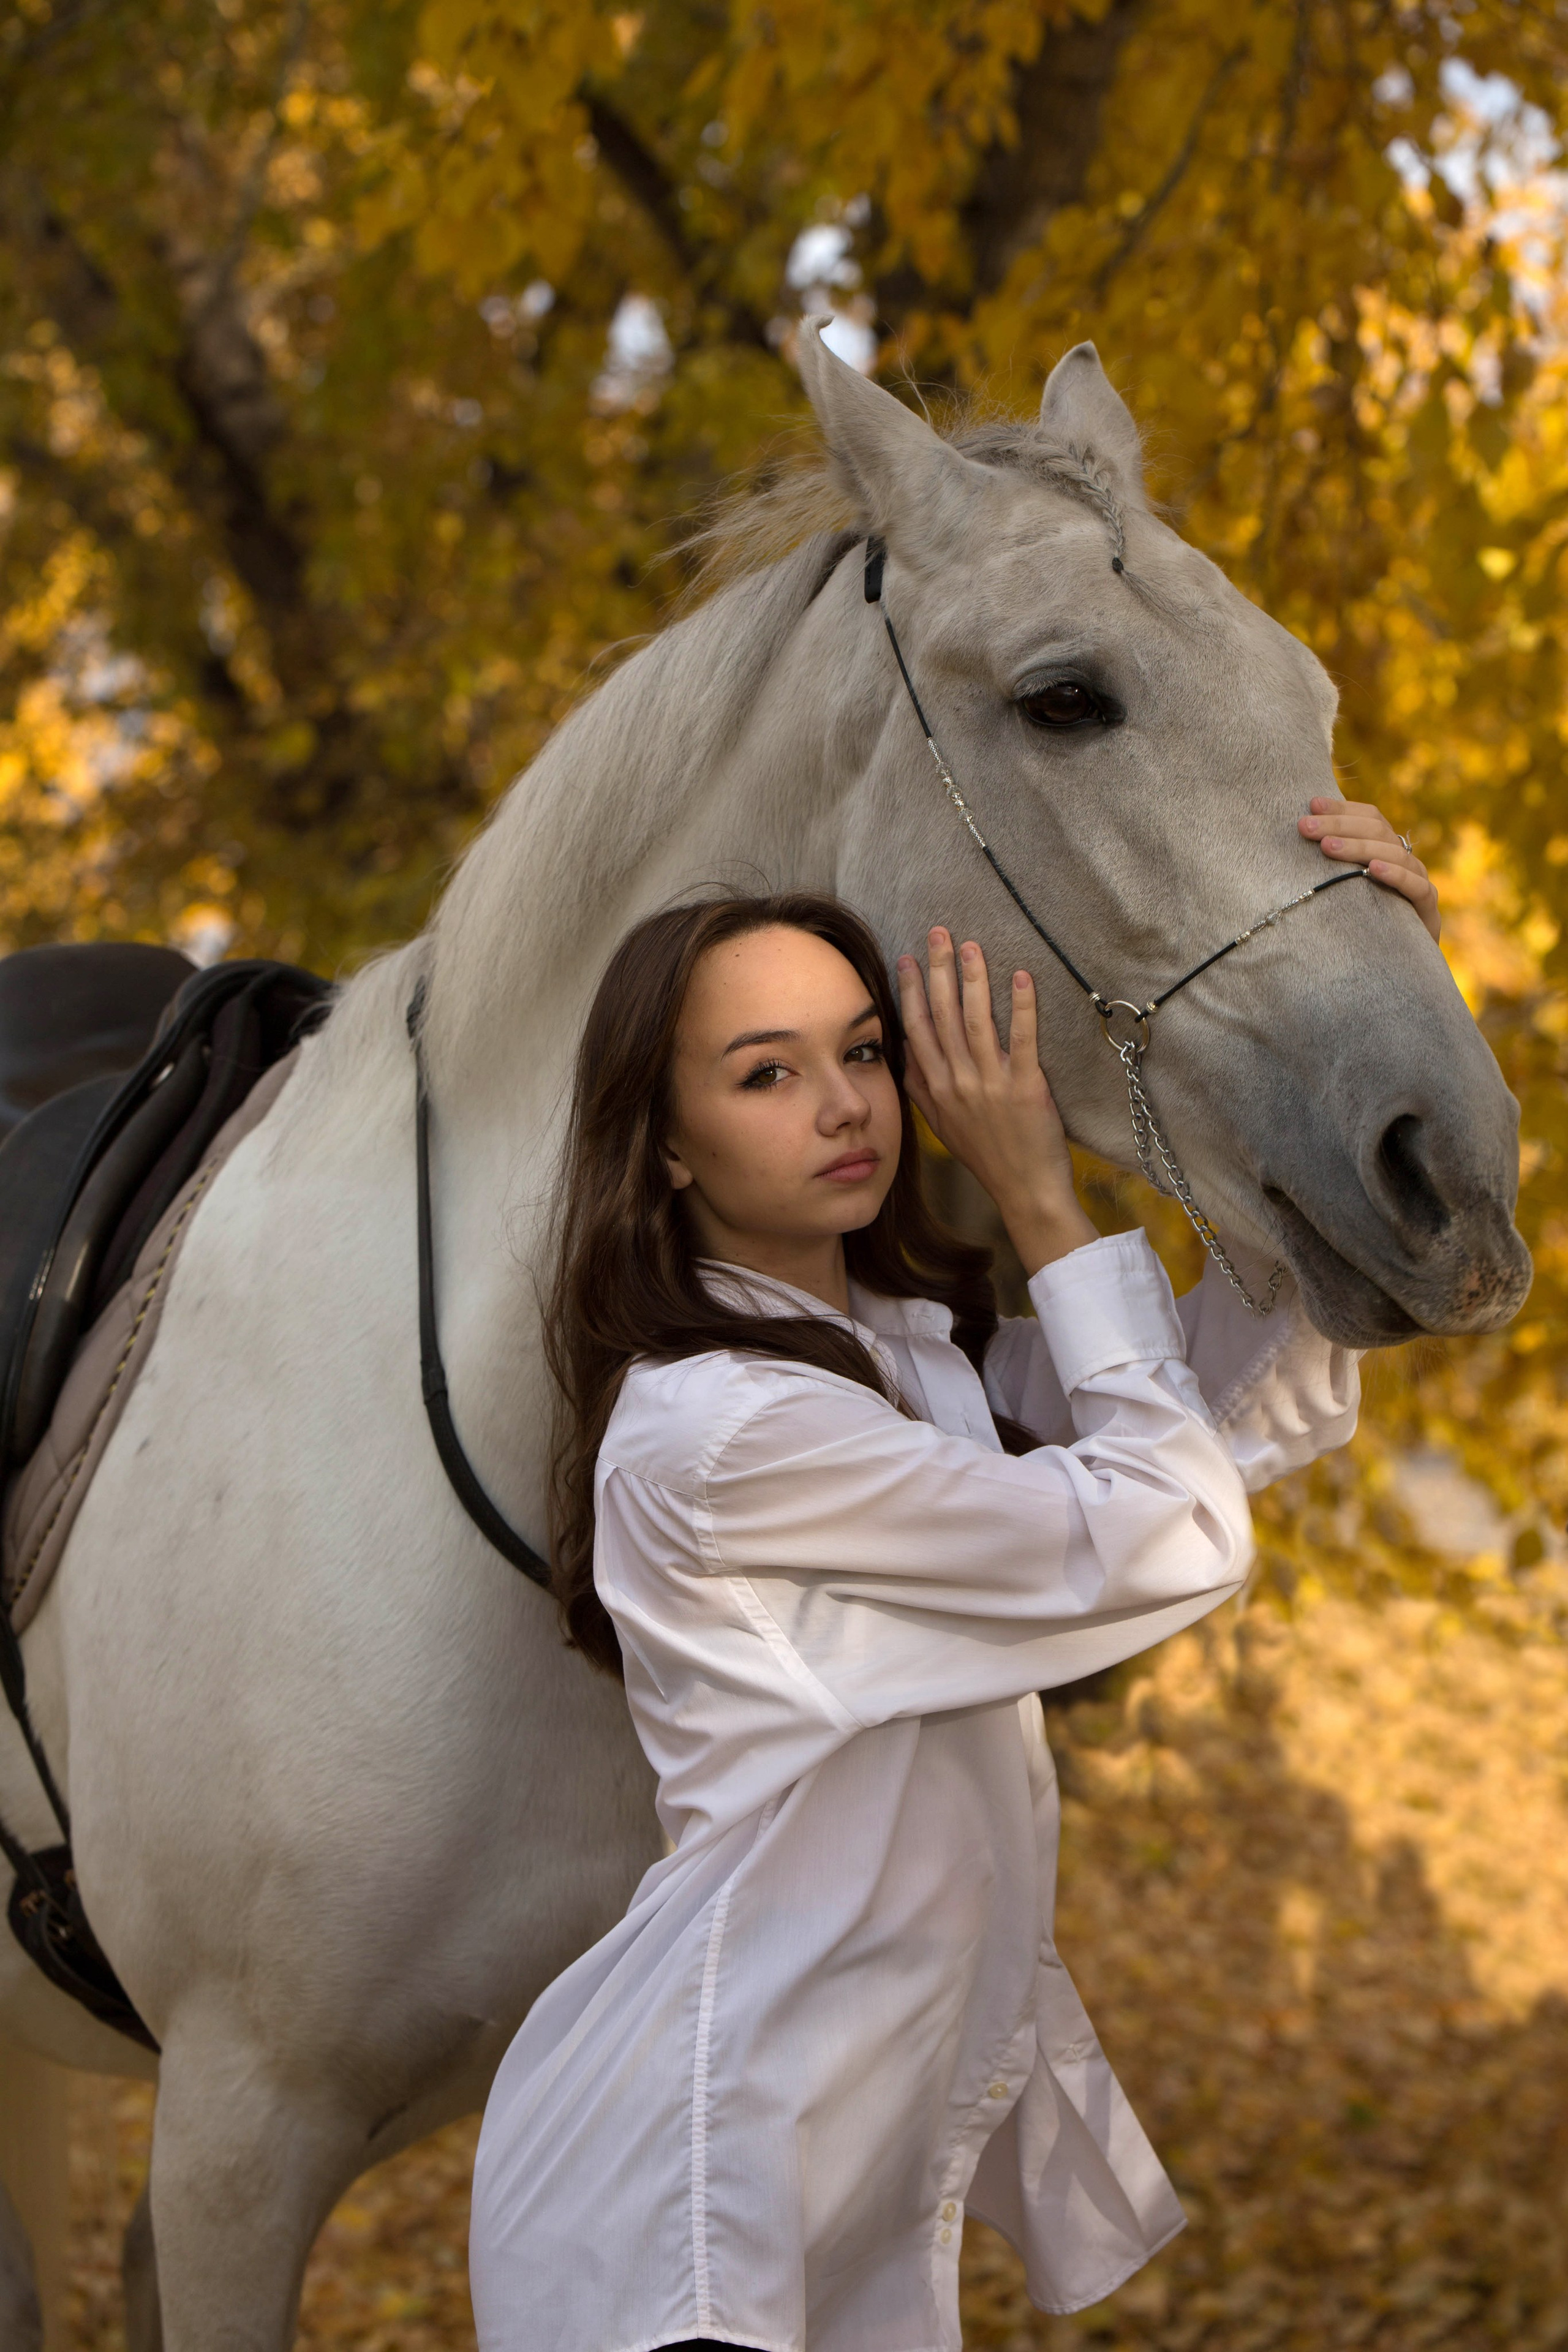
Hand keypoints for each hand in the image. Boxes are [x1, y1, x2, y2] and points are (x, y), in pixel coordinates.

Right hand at [897, 929, 1097, 1274]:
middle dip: (938, 971)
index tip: (906, 959)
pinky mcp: (1026, 1088)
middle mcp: (959, 1083)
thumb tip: (904, 1053)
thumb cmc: (986, 1155)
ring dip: (974, 981)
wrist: (1024, 1189)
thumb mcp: (942, 1124)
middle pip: (943, 1017)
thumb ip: (921, 1087)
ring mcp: (991, 1085)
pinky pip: (1023, 1040)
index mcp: (937, 1088)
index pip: (917, 1030)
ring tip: (971, 947)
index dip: (910, 992)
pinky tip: (1021, 977)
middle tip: (938, 934)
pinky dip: (1022, 1007)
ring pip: (977, 1022)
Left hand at [1298, 797, 1439, 942]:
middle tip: (1305, 826)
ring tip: (1327, 847)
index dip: (1341, 809)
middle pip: (1377, 831)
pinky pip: (1415, 886)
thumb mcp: (1344, 889)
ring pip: (1393, 854)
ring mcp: (1419, 881)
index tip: (1311, 804)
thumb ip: (1331, 865)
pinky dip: (1395, 875)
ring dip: (1358, 847)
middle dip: (1338, 825)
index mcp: (1387, 849)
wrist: (1399, 962)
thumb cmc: (1364, 922)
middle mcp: (1404, 860)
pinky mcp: (1427, 908)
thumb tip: (1298, 838)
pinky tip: (1373, 870)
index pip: (1370, 817)